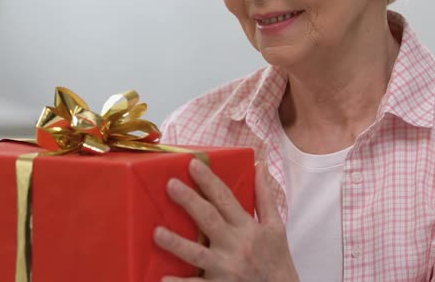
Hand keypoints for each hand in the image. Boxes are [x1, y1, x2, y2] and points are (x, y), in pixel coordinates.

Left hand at [153, 159, 299, 281]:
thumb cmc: (278, 260)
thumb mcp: (276, 227)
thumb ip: (265, 196)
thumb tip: (260, 165)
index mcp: (248, 227)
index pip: (225, 198)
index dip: (209, 180)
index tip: (192, 164)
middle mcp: (236, 246)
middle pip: (209, 219)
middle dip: (189, 201)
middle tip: (170, 185)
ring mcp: (226, 268)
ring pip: (197, 254)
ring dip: (176, 243)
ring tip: (157, 232)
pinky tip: (163, 279)